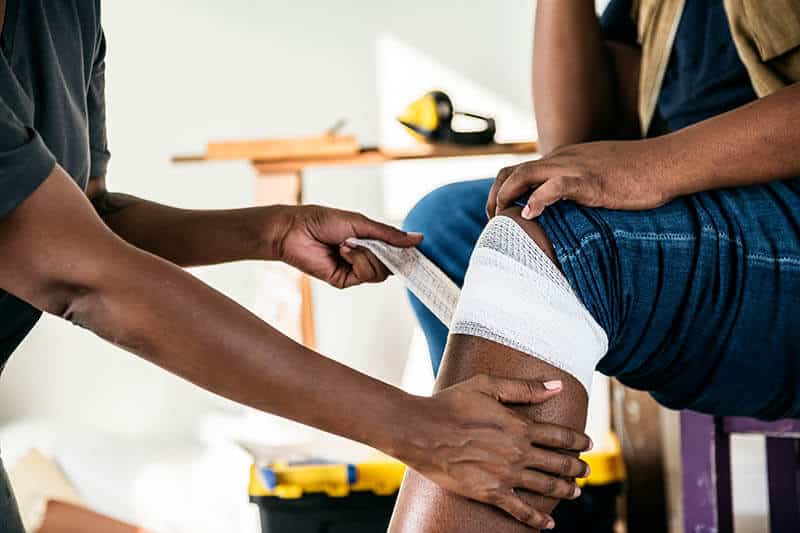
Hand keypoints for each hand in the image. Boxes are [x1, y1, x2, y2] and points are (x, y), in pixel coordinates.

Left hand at [268, 205, 421, 287]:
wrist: (295, 230)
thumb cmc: (322, 220)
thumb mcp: (362, 223)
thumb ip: (389, 235)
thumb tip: (418, 239)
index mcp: (371, 242)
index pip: (397, 252)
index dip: (406, 252)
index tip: (416, 250)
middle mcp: (365, 257)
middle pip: (392, 265)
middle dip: (384, 252)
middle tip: (369, 241)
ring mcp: (355, 270)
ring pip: (380, 272)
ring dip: (367, 255)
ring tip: (348, 243)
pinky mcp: (344, 280)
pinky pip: (364, 275)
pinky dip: (357, 260)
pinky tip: (342, 250)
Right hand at [396, 375, 591, 529]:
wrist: (420, 431)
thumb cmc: (450, 404)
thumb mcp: (487, 385)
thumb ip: (524, 387)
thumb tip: (556, 385)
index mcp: (519, 426)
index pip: (559, 435)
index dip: (577, 440)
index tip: (588, 443)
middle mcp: (518, 452)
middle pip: (558, 463)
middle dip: (576, 467)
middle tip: (586, 470)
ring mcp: (505, 475)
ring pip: (545, 486)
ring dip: (564, 490)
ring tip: (575, 492)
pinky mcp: (490, 492)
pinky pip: (519, 510)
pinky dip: (536, 519)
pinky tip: (548, 524)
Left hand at [487, 139, 674, 218]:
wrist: (667, 163)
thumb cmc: (637, 175)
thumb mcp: (598, 177)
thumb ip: (577, 189)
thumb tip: (563, 213)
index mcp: (562, 160)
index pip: (518, 170)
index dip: (501, 191)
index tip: (498, 215)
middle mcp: (562, 160)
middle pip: (512, 172)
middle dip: (495, 197)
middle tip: (493, 222)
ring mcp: (575, 168)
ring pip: (526, 174)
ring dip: (507, 197)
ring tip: (503, 219)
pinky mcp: (591, 180)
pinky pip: (556, 186)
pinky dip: (538, 200)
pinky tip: (531, 216)